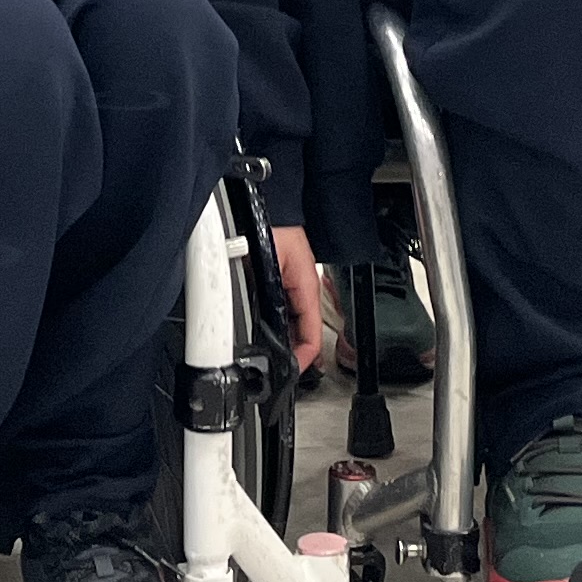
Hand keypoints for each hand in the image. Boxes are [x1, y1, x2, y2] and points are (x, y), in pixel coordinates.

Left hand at [272, 226, 324, 377]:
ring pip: (296, 325)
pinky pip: (288, 312)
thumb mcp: (270, 268)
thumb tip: (270, 328)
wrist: (268, 207)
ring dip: (288, 341)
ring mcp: (296, 286)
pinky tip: (271, 333)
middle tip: (281, 372)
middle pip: (306, 334)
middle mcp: (305, 289)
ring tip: (276, 358)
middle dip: (295, 354)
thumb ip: (270, 299)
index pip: (313, 336)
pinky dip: (282, 326)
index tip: (291, 373)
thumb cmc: (272, 228)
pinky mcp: (286, 281)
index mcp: (307, 289)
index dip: (303, 359)